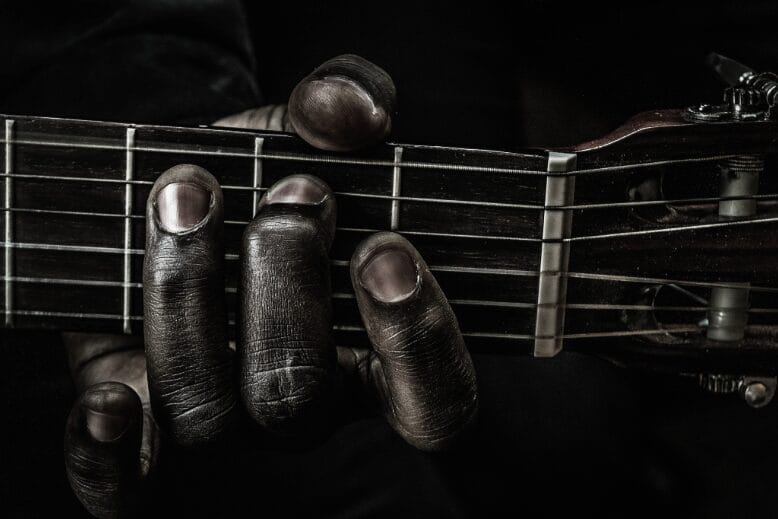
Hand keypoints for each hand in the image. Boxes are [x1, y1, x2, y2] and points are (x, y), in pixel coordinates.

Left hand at [63, 55, 477, 517]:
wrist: (189, 186)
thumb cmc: (273, 170)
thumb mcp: (312, 128)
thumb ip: (346, 102)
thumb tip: (353, 113)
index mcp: (377, 357)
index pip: (432, 405)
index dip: (417, 343)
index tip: (386, 249)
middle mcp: (306, 402)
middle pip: (300, 403)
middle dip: (289, 288)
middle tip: (293, 196)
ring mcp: (226, 416)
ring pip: (211, 416)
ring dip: (192, 300)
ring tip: (189, 197)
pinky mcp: (143, 413)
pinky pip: (126, 484)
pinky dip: (113, 450)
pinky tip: (110, 400)